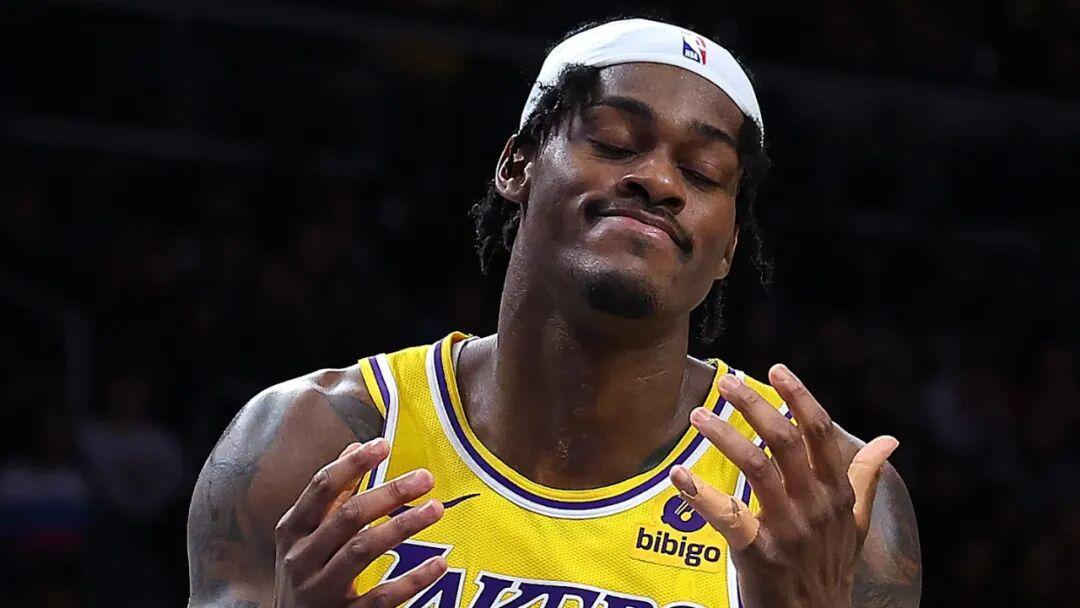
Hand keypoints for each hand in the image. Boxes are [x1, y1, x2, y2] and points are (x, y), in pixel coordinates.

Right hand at [272, 439, 446, 606]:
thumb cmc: (305, 574)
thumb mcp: (305, 535)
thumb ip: (332, 495)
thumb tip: (355, 447)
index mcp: (293, 530)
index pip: (321, 488)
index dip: (353, 464)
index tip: (384, 445)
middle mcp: (301, 558)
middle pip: (348, 517)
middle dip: (389, 493)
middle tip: (426, 478)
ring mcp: (320, 590)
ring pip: (362, 551)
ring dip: (402, 526)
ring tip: (436, 509)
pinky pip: (381, 597)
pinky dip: (411, 580)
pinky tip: (438, 565)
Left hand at [669, 365, 897, 607]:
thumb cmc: (831, 567)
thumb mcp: (856, 523)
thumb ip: (865, 476)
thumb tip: (890, 439)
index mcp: (836, 493)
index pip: (820, 433)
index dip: (799, 397)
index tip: (776, 369)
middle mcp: (815, 505)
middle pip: (785, 441)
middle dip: (754, 406)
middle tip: (726, 382)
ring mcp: (789, 529)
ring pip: (756, 468)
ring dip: (725, 437)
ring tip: (698, 415)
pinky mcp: (760, 553)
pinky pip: (728, 517)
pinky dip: (700, 495)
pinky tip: (679, 476)